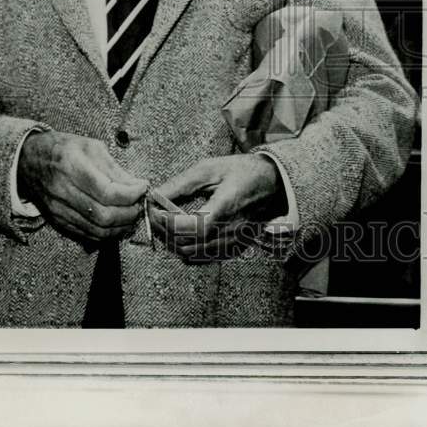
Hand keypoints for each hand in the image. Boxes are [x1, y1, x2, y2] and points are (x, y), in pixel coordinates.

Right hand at [17, 130, 147, 242]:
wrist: (28, 161)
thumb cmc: (63, 148)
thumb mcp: (90, 147)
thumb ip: (114, 168)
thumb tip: (137, 185)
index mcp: (71, 166)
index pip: (107, 192)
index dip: (130, 194)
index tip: (143, 187)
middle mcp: (63, 191)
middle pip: (103, 215)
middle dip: (129, 212)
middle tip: (140, 204)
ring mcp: (58, 210)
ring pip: (96, 229)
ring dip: (121, 226)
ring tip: (133, 214)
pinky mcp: (58, 221)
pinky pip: (87, 234)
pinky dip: (107, 233)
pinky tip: (117, 223)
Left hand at [149, 154, 285, 262]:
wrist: (272, 183)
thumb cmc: (242, 171)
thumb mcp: (210, 168)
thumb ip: (181, 184)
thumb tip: (156, 195)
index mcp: (226, 207)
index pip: (192, 227)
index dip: (167, 222)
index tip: (154, 209)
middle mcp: (231, 231)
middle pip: (187, 244)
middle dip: (164, 231)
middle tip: (154, 215)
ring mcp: (233, 243)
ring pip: (192, 255)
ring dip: (172, 241)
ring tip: (164, 223)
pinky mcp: (234, 249)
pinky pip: (202, 258)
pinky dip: (186, 249)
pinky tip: (181, 234)